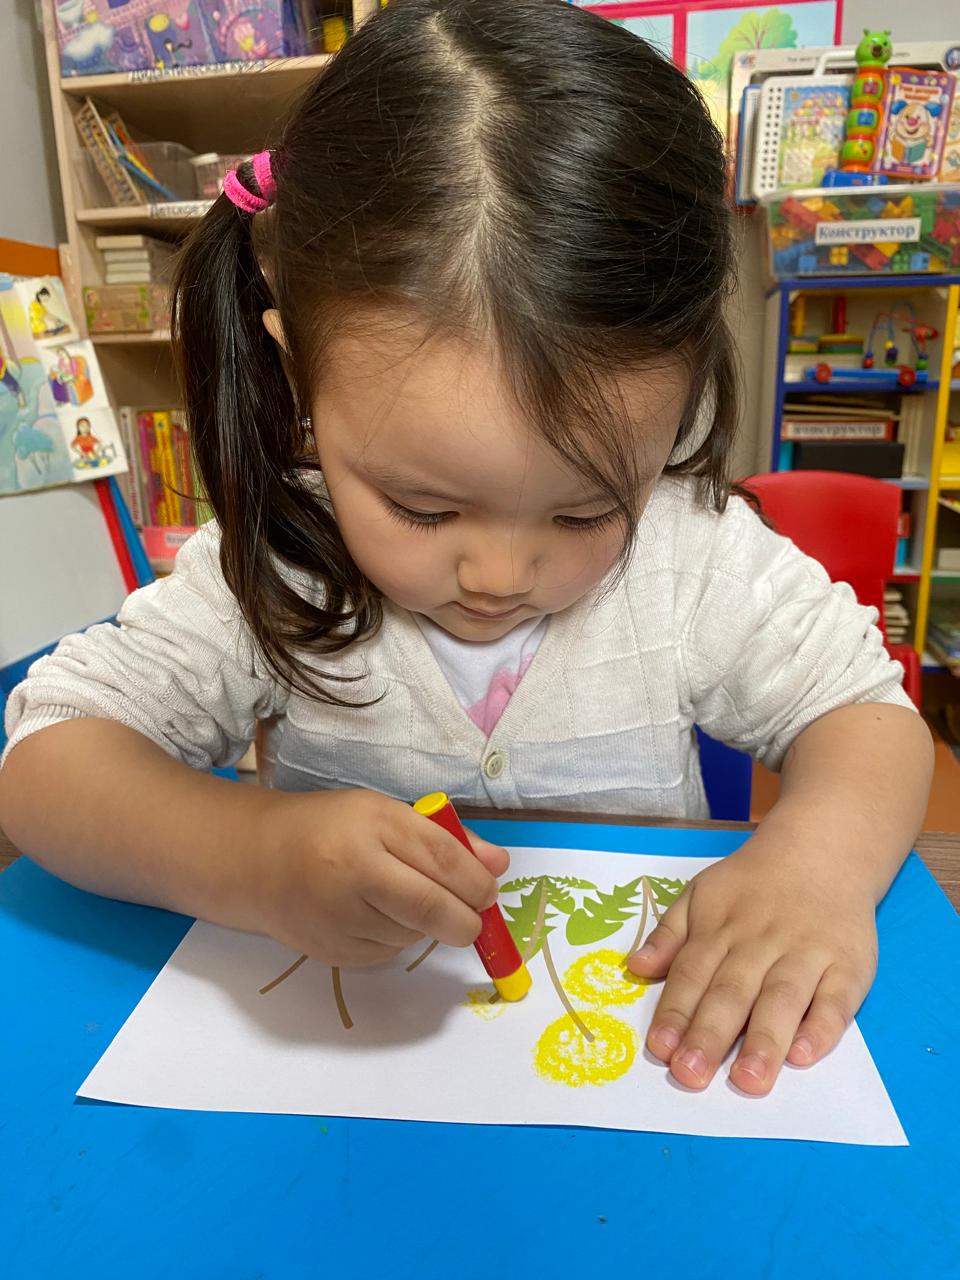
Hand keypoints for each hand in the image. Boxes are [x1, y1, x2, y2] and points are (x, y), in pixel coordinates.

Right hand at [252, 789, 508, 967]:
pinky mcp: (334, 954)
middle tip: (473, 917)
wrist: (256, 861)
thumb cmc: (330, 828)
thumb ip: (445, 841)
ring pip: (413, 936)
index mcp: (372, 825)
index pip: (441, 859)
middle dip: (466, 919)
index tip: (489, 890)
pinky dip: (399, 939)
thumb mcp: (386, 815)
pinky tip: (378, 916)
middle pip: (431, 909)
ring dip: (428, 927)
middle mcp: (354, 871)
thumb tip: (499, 867)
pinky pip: (388, 953)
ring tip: (406, 901)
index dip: (476, 881)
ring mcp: (340, 918)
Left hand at [626, 837, 878, 1094]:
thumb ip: (670, 934)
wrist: (823, 849)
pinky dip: (822, 1027)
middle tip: (691, 1075)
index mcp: (719, 929)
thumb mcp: (701, 894)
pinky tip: (805, 1054)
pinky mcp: (849, 965)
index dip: (675, 1013)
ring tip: (747, 1080)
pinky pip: (837, 1000)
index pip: (692, 975)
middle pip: (732, 992)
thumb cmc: (753, 884)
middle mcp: (760, 944)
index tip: (660, 1050)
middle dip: (710, 1035)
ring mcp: (807, 954)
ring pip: (782, 999)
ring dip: (764, 1041)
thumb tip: (636, 967)